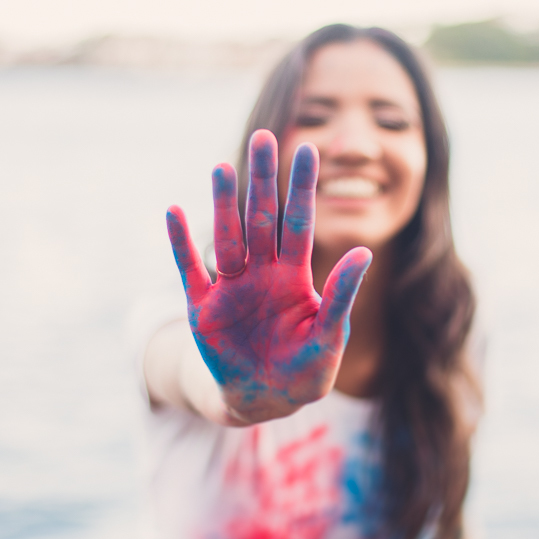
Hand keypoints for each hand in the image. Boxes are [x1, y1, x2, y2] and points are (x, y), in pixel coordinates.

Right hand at [165, 129, 371, 424]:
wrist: (266, 400)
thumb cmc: (307, 370)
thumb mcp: (331, 336)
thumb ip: (343, 294)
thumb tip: (365, 251)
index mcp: (295, 276)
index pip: (299, 222)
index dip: (303, 187)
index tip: (308, 149)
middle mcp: (262, 272)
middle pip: (262, 217)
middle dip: (263, 180)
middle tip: (265, 137)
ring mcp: (231, 287)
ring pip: (227, 236)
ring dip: (223, 204)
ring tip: (222, 167)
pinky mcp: (203, 307)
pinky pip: (189, 269)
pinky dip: (180, 243)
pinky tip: (173, 212)